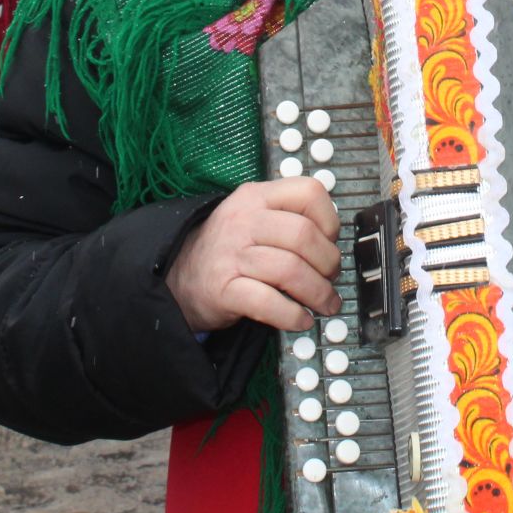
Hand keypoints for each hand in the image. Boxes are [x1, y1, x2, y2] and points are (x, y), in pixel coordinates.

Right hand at [166, 177, 341, 331]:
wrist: (179, 276)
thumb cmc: (228, 248)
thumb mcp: (253, 216)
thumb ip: (289, 218)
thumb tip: (334, 241)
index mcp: (256, 196)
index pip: (308, 193)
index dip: (330, 219)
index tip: (331, 241)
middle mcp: (243, 220)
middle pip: (304, 235)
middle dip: (328, 263)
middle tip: (330, 278)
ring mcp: (231, 255)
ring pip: (291, 270)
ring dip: (318, 293)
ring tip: (324, 304)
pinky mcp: (223, 289)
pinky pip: (268, 303)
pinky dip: (292, 316)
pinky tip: (300, 320)